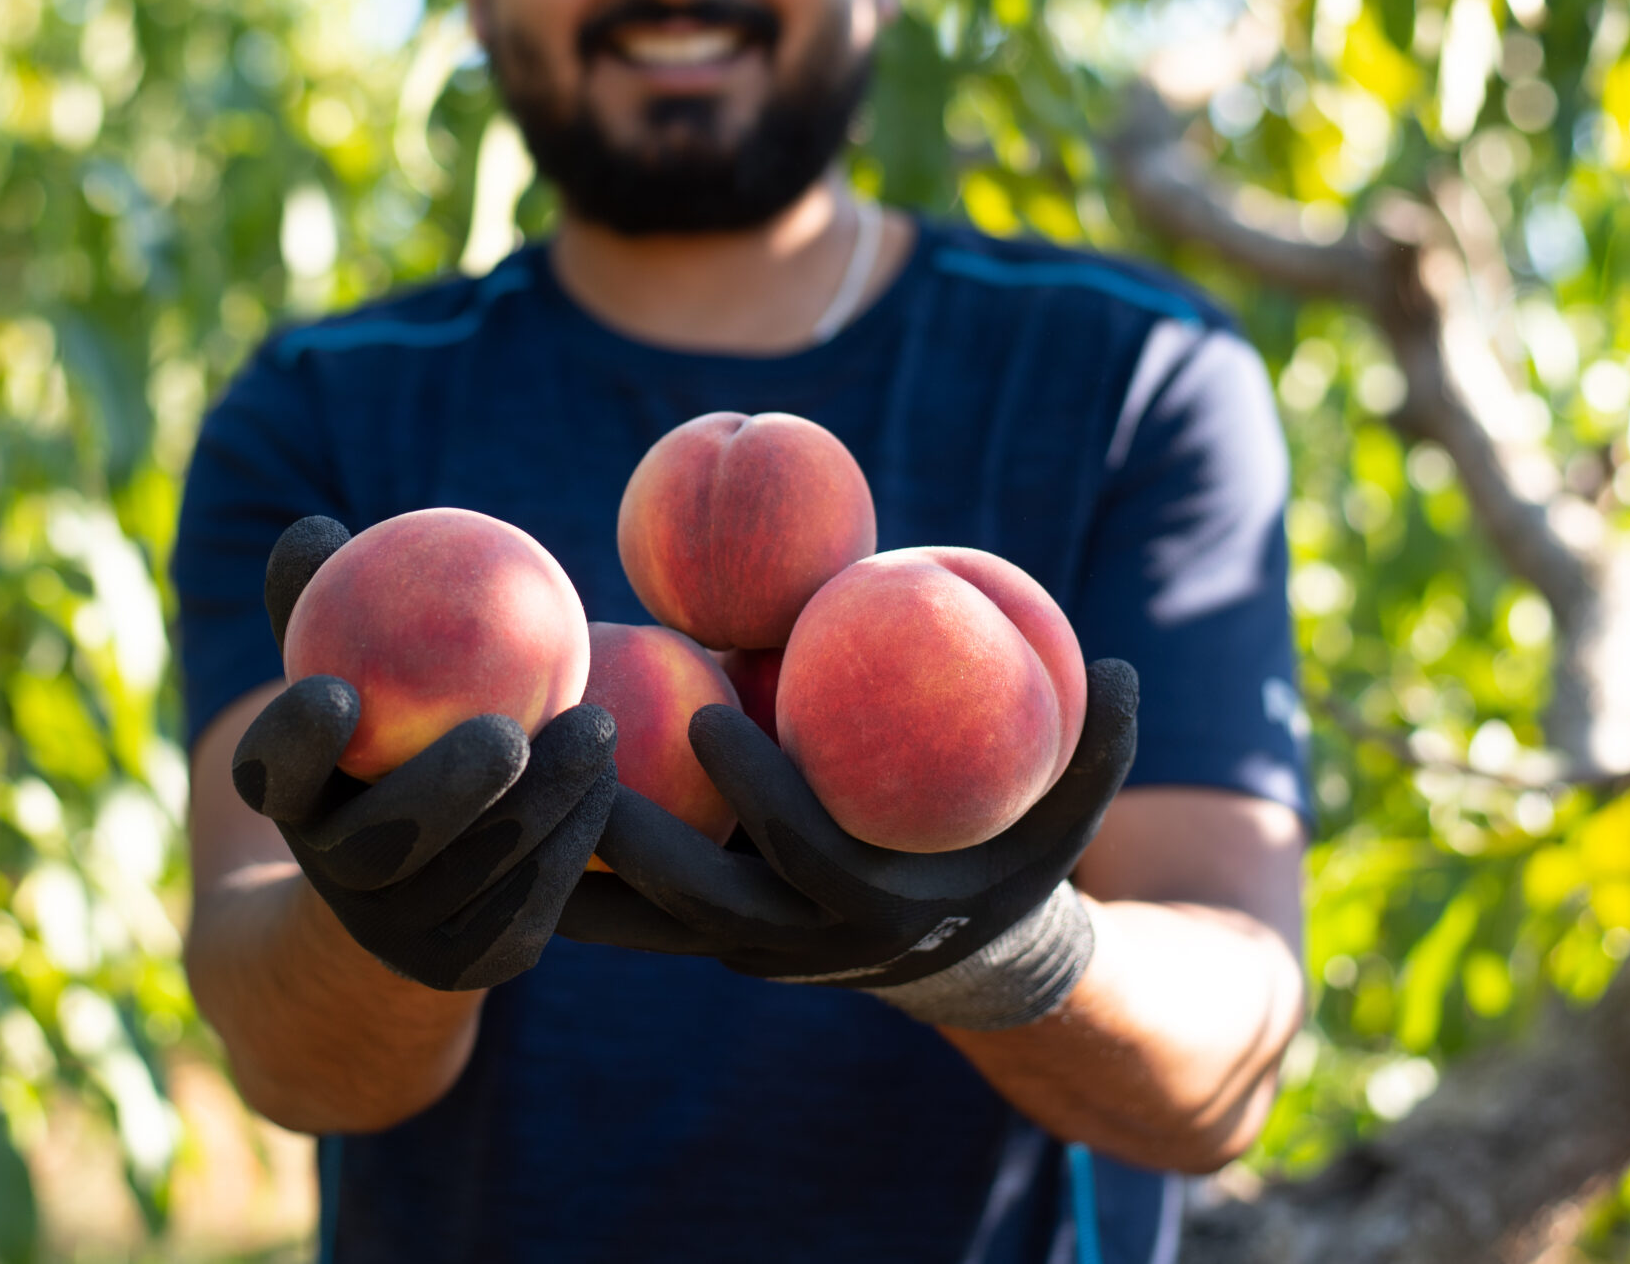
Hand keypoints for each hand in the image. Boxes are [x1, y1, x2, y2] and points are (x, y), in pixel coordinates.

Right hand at [231, 516, 616, 992]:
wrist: (399, 879)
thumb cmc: (376, 731)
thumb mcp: (339, 663)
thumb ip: (323, 598)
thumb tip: (320, 525)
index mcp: (290, 804)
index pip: (271, 774)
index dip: (292, 740)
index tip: (335, 689)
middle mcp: (335, 880)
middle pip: (380, 849)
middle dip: (442, 794)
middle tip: (509, 732)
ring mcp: (401, 933)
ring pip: (472, 880)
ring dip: (540, 809)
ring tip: (599, 731)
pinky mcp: (469, 965)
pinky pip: (527, 909)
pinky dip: (570, 848)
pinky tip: (613, 785)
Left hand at [557, 660, 1137, 1030]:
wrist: (970, 962)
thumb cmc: (1015, 860)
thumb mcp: (1068, 812)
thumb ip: (1098, 748)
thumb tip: (1119, 667)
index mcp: (875, 904)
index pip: (804, 852)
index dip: (757, 788)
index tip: (707, 707)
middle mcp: (801, 942)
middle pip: (695, 899)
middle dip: (628, 836)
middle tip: (573, 747)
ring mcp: (749, 951)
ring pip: (644, 927)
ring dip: (574, 869)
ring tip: (510, 793)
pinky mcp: (711, 942)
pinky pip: (633, 919)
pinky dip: (576, 882)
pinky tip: (518, 815)